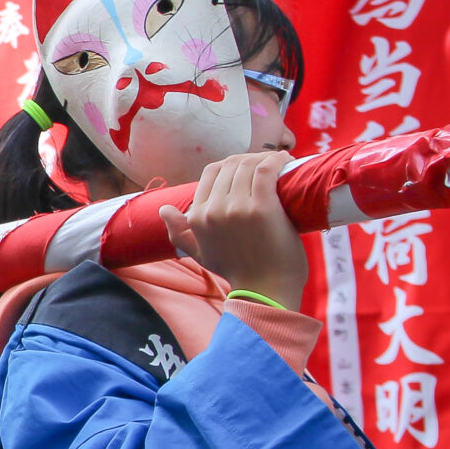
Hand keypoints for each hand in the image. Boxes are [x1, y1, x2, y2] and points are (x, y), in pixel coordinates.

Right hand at [158, 150, 306, 309]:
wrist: (265, 291)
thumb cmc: (237, 272)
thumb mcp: (199, 253)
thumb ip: (178, 232)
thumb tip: (164, 210)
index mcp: (197, 217)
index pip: (211, 172)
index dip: (231, 164)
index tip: (248, 168)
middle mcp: (213, 209)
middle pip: (230, 165)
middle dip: (249, 159)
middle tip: (266, 163)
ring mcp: (237, 207)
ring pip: (247, 165)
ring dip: (265, 157)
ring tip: (278, 162)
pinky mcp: (262, 207)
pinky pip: (265, 170)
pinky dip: (276, 160)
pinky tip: (285, 160)